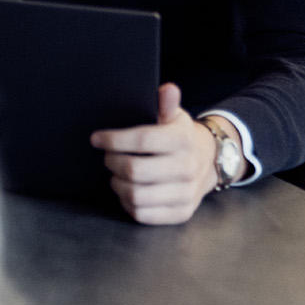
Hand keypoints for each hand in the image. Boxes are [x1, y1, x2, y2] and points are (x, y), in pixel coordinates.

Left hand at [90, 83, 217, 224]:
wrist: (208, 161)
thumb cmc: (180, 137)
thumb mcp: (174, 116)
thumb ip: (167, 104)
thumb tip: (168, 89)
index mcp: (183, 139)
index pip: (141, 140)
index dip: (114, 140)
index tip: (97, 139)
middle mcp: (187, 167)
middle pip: (134, 170)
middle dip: (112, 162)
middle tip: (108, 157)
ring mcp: (186, 193)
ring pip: (136, 195)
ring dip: (117, 184)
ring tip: (116, 174)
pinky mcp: (181, 213)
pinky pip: (143, 214)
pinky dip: (128, 203)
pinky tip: (127, 190)